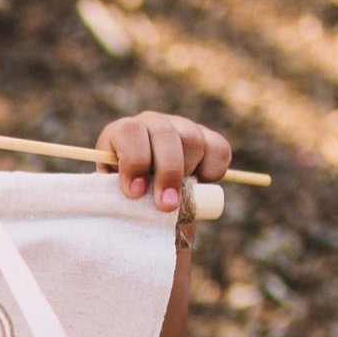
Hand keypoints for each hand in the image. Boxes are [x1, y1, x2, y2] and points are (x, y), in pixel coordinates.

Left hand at [95, 111, 231, 212]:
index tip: (135, 192)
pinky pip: (219, 149)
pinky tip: (200, 185)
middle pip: (165, 134)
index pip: (130, 132)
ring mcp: (182, 128)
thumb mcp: (118, 200)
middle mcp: (153, 124)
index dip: (134, 161)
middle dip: (167, 173)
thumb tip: (132, 212)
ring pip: (193, 140)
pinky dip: (214, 171)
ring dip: (188, 172)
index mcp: (123, 133)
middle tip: (166, 205)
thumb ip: (120, 201)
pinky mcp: (208, 139)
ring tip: (179, 200)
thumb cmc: (127, 202)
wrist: (150, 202)